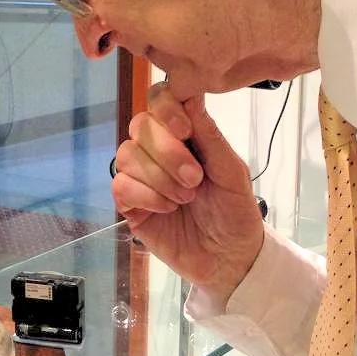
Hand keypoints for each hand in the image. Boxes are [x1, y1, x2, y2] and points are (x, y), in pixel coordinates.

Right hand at [112, 82, 264, 304]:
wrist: (230, 260)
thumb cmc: (235, 212)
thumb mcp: (232, 172)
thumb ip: (210, 135)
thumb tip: (192, 95)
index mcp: (185, 134)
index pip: (160, 100)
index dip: (166, 109)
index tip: (185, 131)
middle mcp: (158, 150)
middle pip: (140, 126)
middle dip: (168, 152)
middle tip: (195, 179)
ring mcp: (141, 176)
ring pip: (127, 155)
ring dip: (160, 178)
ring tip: (185, 199)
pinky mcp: (129, 204)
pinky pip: (120, 185)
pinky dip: (146, 196)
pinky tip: (167, 209)